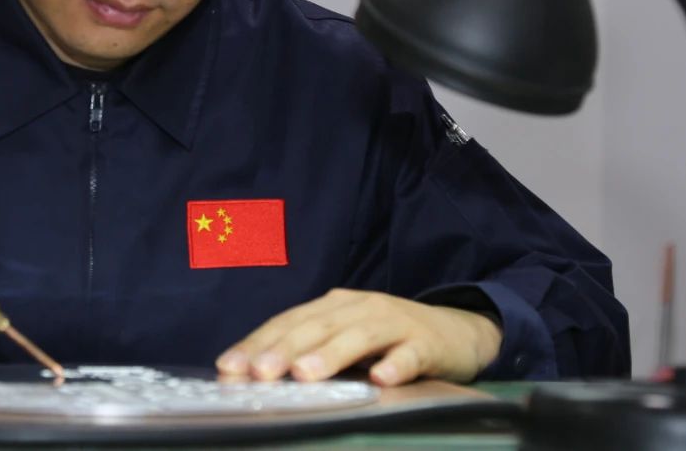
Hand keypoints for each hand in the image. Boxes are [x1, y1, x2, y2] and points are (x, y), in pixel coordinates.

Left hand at [215, 288, 501, 385]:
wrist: (456, 331)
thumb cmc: (390, 339)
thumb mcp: (346, 339)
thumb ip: (310, 352)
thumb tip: (257, 376)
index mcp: (334, 307)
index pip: (288, 323)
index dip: (257, 343)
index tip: (229, 366)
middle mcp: (359, 308)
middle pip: (316, 327)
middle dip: (284, 349)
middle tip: (259, 372)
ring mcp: (394, 322)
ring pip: (358, 336)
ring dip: (330, 355)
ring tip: (306, 374)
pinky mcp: (426, 342)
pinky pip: (409, 354)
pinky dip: (395, 365)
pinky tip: (381, 378)